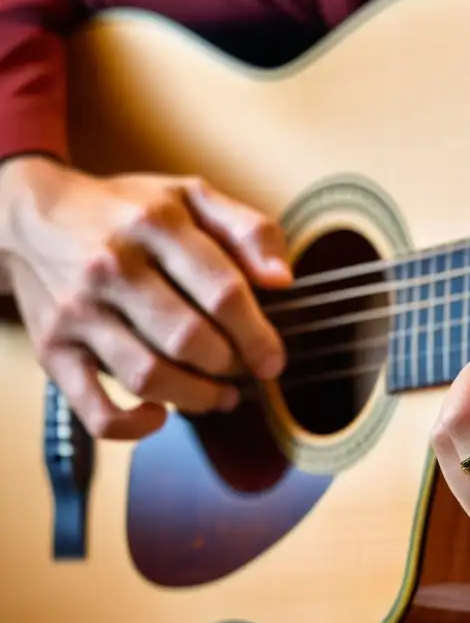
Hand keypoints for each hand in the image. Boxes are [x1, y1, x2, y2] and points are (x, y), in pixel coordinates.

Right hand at [0, 156, 291, 438]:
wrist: (34, 217)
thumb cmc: (129, 212)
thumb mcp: (192, 196)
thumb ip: (248, 230)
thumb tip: (282, 280)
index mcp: (156, 225)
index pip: (222, 292)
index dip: (258, 335)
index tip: (274, 360)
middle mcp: (112, 267)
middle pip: (189, 339)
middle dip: (231, 365)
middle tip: (245, 370)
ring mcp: (78, 311)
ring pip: (148, 376)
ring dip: (197, 398)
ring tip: (221, 396)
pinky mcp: (52, 348)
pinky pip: (93, 407)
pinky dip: (132, 426)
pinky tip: (161, 414)